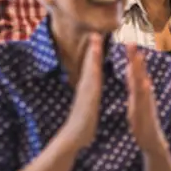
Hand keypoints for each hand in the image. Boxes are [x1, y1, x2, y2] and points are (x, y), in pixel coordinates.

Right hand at [63, 33, 102, 149]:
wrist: (74, 136)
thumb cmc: (81, 124)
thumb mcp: (86, 106)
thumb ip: (87, 96)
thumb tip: (88, 91)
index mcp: (88, 88)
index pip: (92, 68)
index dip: (94, 55)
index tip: (96, 42)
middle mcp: (86, 87)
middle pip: (90, 65)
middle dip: (93, 49)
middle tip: (95, 34)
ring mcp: (86, 92)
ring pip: (91, 70)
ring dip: (93, 55)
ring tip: (96, 42)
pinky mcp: (88, 98)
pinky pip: (92, 82)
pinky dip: (94, 72)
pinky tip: (96, 64)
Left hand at [126, 44, 167, 154]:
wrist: (151, 138)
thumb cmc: (142, 117)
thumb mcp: (136, 97)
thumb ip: (134, 84)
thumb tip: (133, 70)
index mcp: (137, 88)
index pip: (133, 69)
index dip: (130, 56)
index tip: (127, 42)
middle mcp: (143, 92)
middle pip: (138, 72)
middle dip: (135, 57)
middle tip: (131, 42)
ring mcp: (145, 101)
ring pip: (142, 82)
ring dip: (140, 70)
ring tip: (138, 58)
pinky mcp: (145, 111)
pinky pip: (144, 99)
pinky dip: (145, 90)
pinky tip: (145, 82)